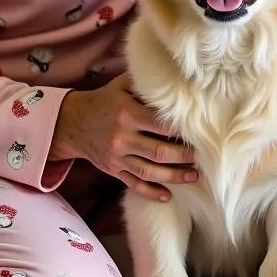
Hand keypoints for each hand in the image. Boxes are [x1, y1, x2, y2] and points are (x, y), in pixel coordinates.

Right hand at [50, 73, 197, 201]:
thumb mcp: (121, 85)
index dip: (180, 130)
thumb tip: (173, 80)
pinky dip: (150, 192)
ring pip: (149, 171)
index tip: (198, 132)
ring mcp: (118, 157)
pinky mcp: (113, 170)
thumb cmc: (105, 100)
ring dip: (173, 177)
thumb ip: (144, 84)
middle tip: (203, 157)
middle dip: (183, 157)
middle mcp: (123, 137)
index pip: (159, 124)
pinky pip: (133, 184)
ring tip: (194, 177)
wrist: (74, 122)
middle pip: (158, 151)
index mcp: (127, 113)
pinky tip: (167, 196)